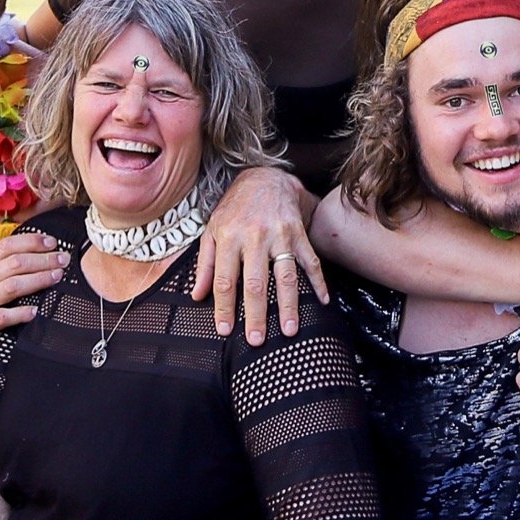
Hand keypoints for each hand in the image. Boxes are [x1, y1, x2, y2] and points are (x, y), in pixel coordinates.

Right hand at [0, 232, 66, 370]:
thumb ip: (1, 267)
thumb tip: (38, 254)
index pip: (6, 246)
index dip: (31, 241)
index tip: (52, 242)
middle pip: (13, 264)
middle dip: (42, 260)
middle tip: (63, 260)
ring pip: (11, 287)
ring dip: (38, 280)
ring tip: (56, 277)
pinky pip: (1, 317)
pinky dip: (20, 313)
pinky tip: (35, 311)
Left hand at [192, 167, 324, 344]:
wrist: (264, 179)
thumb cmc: (235, 209)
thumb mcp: (212, 231)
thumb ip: (205, 264)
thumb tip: (197, 296)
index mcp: (229, 238)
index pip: (225, 280)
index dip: (224, 307)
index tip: (225, 330)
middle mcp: (254, 237)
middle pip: (255, 283)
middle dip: (256, 314)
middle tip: (257, 340)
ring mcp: (280, 235)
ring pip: (285, 276)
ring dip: (288, 305)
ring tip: (289, 330)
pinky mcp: (299, 234)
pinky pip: (310, 261)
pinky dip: (318, 282)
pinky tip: (322, 301)